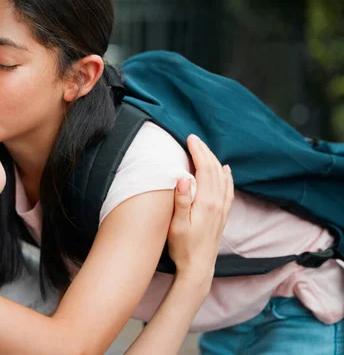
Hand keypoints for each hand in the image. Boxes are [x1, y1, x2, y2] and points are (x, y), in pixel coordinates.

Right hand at [168, 134, 233, 284]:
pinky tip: (225, 170)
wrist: (198, 267)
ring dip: (214, 160)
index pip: (204, 169)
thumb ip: (181, 200)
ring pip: (223, 177)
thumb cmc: (183, 247)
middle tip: (194, 139)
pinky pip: (229, 188)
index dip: (198, 151)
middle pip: (215, 169)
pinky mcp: (223, 215)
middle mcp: (218, 203)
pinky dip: (227, 175)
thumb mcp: (177, 225)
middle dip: (205, 151)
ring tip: (205, 150)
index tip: (190, 138)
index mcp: (206, 202)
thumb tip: (183, 177)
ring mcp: (223, 209)